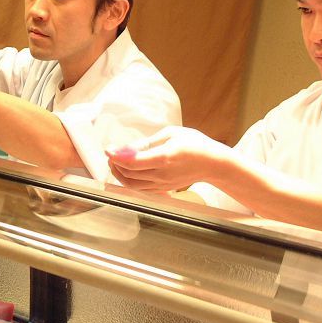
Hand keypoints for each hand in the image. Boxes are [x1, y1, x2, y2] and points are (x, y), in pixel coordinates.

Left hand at [106, 126, 228, 191]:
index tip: (108, 149)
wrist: (213, 164)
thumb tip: (128, 148)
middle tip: (110, 154)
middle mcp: (161, 174)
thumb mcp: (171, 134)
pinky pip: (141, 188)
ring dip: (120, 174)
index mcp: (164, 157)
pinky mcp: (164, 188)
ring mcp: (163, 184)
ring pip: (132, 184)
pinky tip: (126, 171)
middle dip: (115, 164)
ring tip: (115, 162)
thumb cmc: (194, 144)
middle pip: (129, 174)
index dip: (116, 156)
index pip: (133, 161)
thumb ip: (148, 142)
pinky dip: (129, 181)